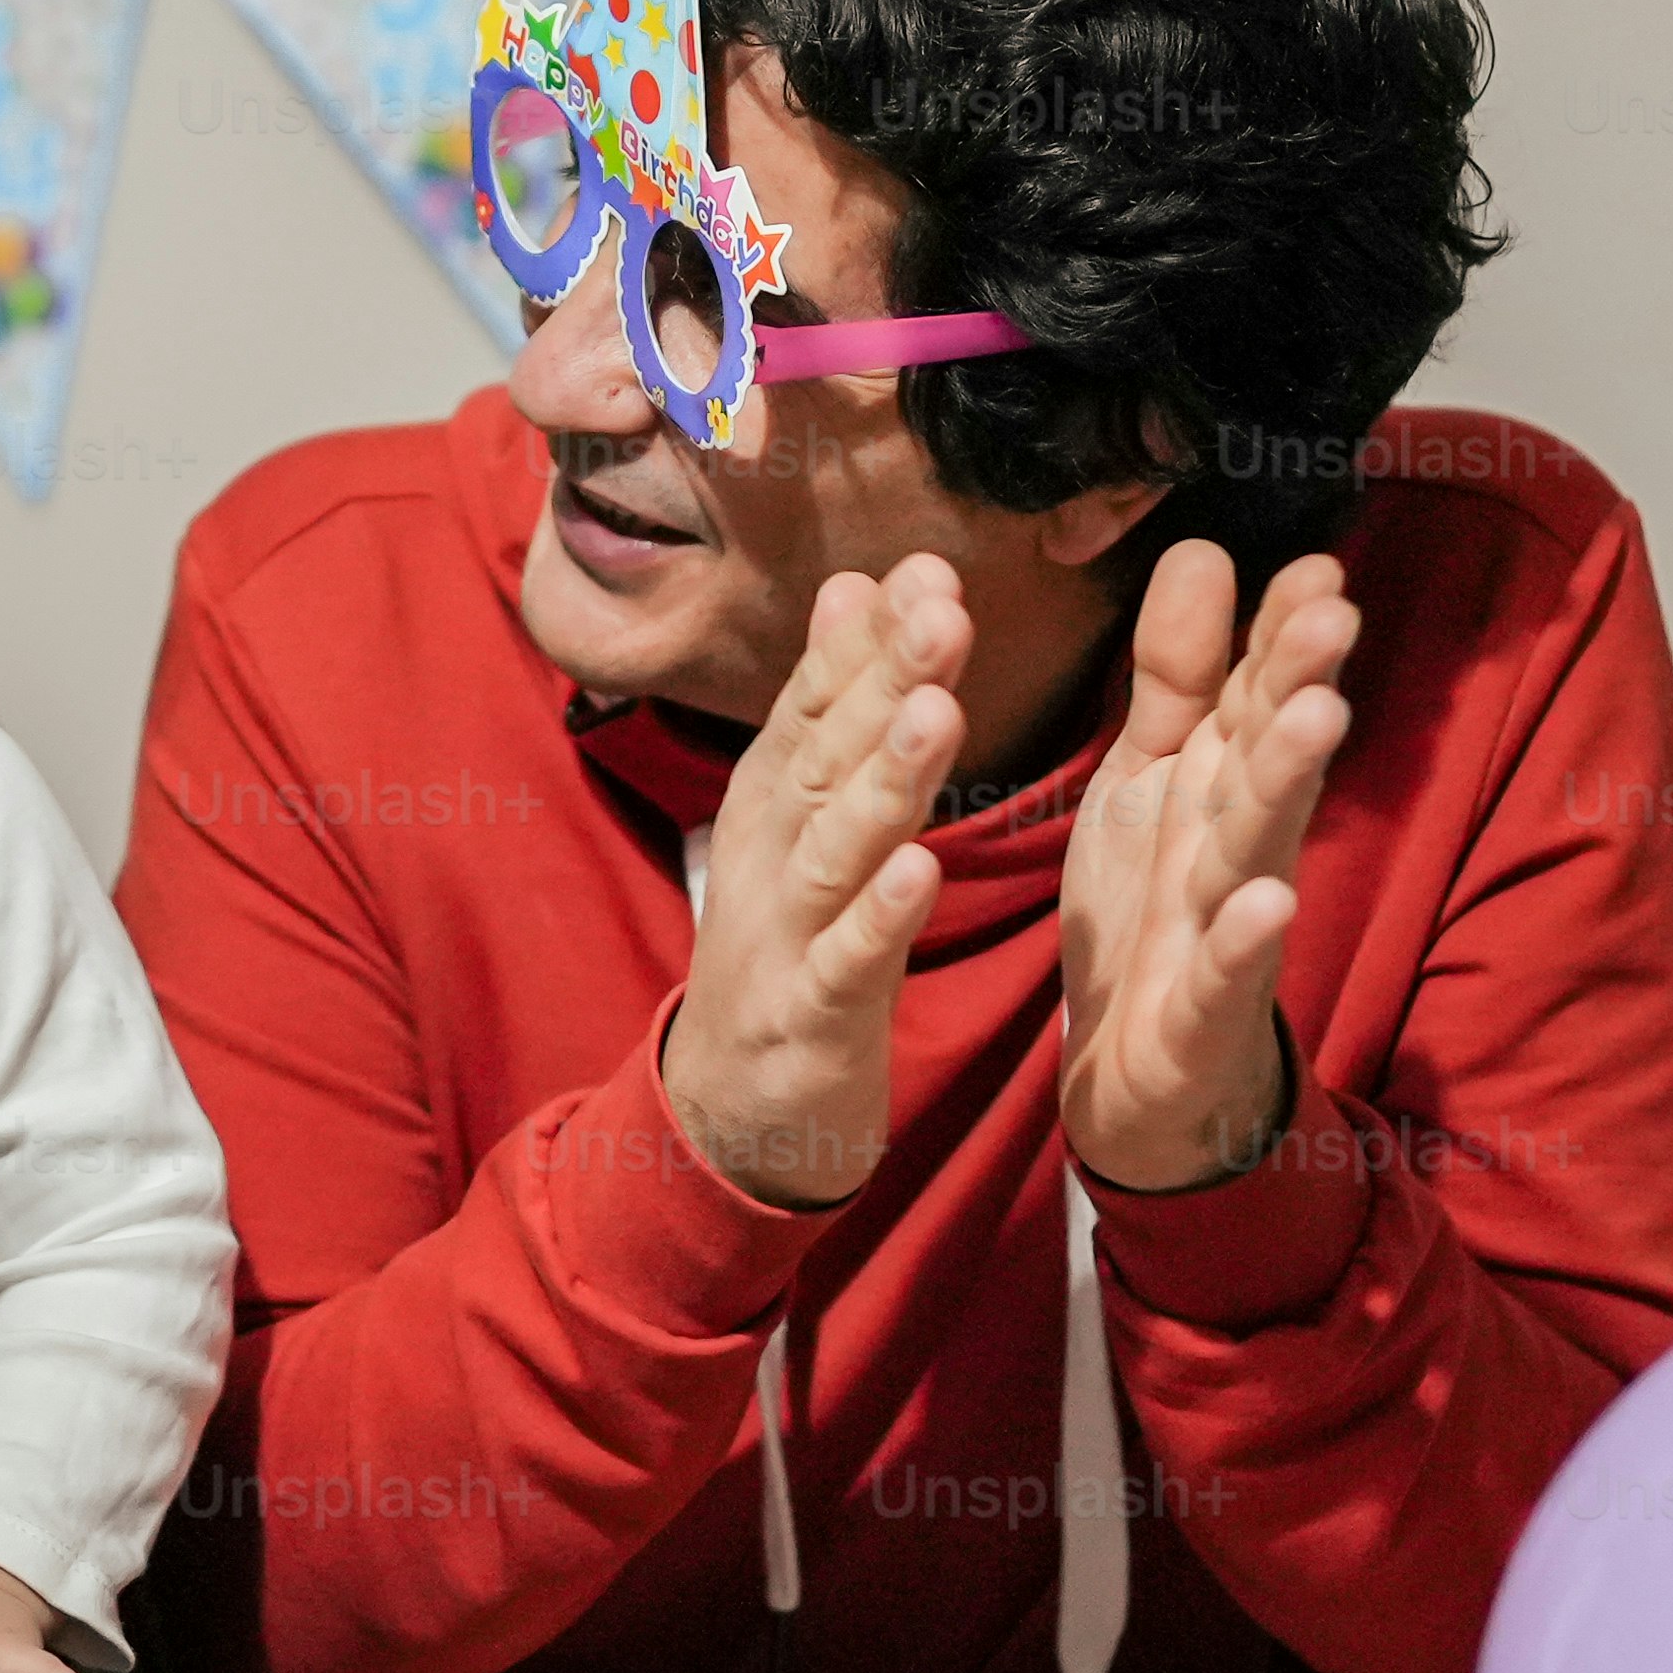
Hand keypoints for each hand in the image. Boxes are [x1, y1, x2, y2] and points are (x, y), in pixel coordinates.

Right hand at [647, 556, 969, 1208]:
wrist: (731, 1106)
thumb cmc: (788, 942)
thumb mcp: (800, 814)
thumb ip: (831, 704)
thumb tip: (853, 584)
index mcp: (774, 797)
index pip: (820, 700)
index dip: (869, 637)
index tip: (926, 566)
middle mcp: (771, 850)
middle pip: (829, 755)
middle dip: (885, 680)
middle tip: (941, 607)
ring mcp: (785, 933)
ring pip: (836, 847)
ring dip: (883, 780)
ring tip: (934, 713)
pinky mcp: (808, 1014)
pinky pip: (848, 961)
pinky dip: (880, 916)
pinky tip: (919, 872)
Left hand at [1056, 540, 1358, 1192]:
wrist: (1131, 1073)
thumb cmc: (1154, 905)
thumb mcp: (1149, 774)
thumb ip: (1174, 672)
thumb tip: (1204, 551)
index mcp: (1218, 781)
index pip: (1258, 692)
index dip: (1284, 633)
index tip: (1316, 565)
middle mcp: (1236, 842)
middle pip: (1271, 754)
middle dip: (1300, 684)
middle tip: (1334, 613)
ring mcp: (1227, 925)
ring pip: (1260, 843)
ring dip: (1288, 781)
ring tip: (1320, 715)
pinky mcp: (1202, 1009)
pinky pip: (1227, 970)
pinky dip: (1245, 937)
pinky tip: (1271, 900)